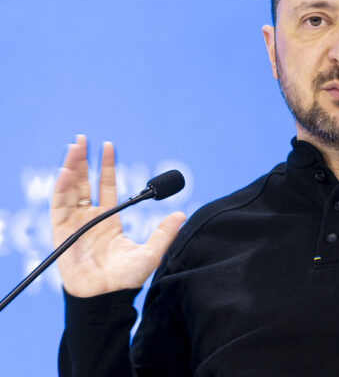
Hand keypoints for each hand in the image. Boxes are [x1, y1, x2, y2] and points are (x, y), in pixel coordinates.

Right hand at [51, 135, 186, 296]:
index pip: (106, 186)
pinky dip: (61, 188)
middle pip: (84, 183)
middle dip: (83, 161)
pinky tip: (66, 171)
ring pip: (70, 189)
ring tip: (74, 147)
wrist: (106, 298)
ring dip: (71, 168)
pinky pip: (59, 206)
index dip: (107, 166)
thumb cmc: (126, 280)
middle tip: (82, 139)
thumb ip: (163, 233)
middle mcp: (90, 218)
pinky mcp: (62, 233)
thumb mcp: (151, 253)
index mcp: (110, 220)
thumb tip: (181, 214)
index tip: (108, 146)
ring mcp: (75, 224)